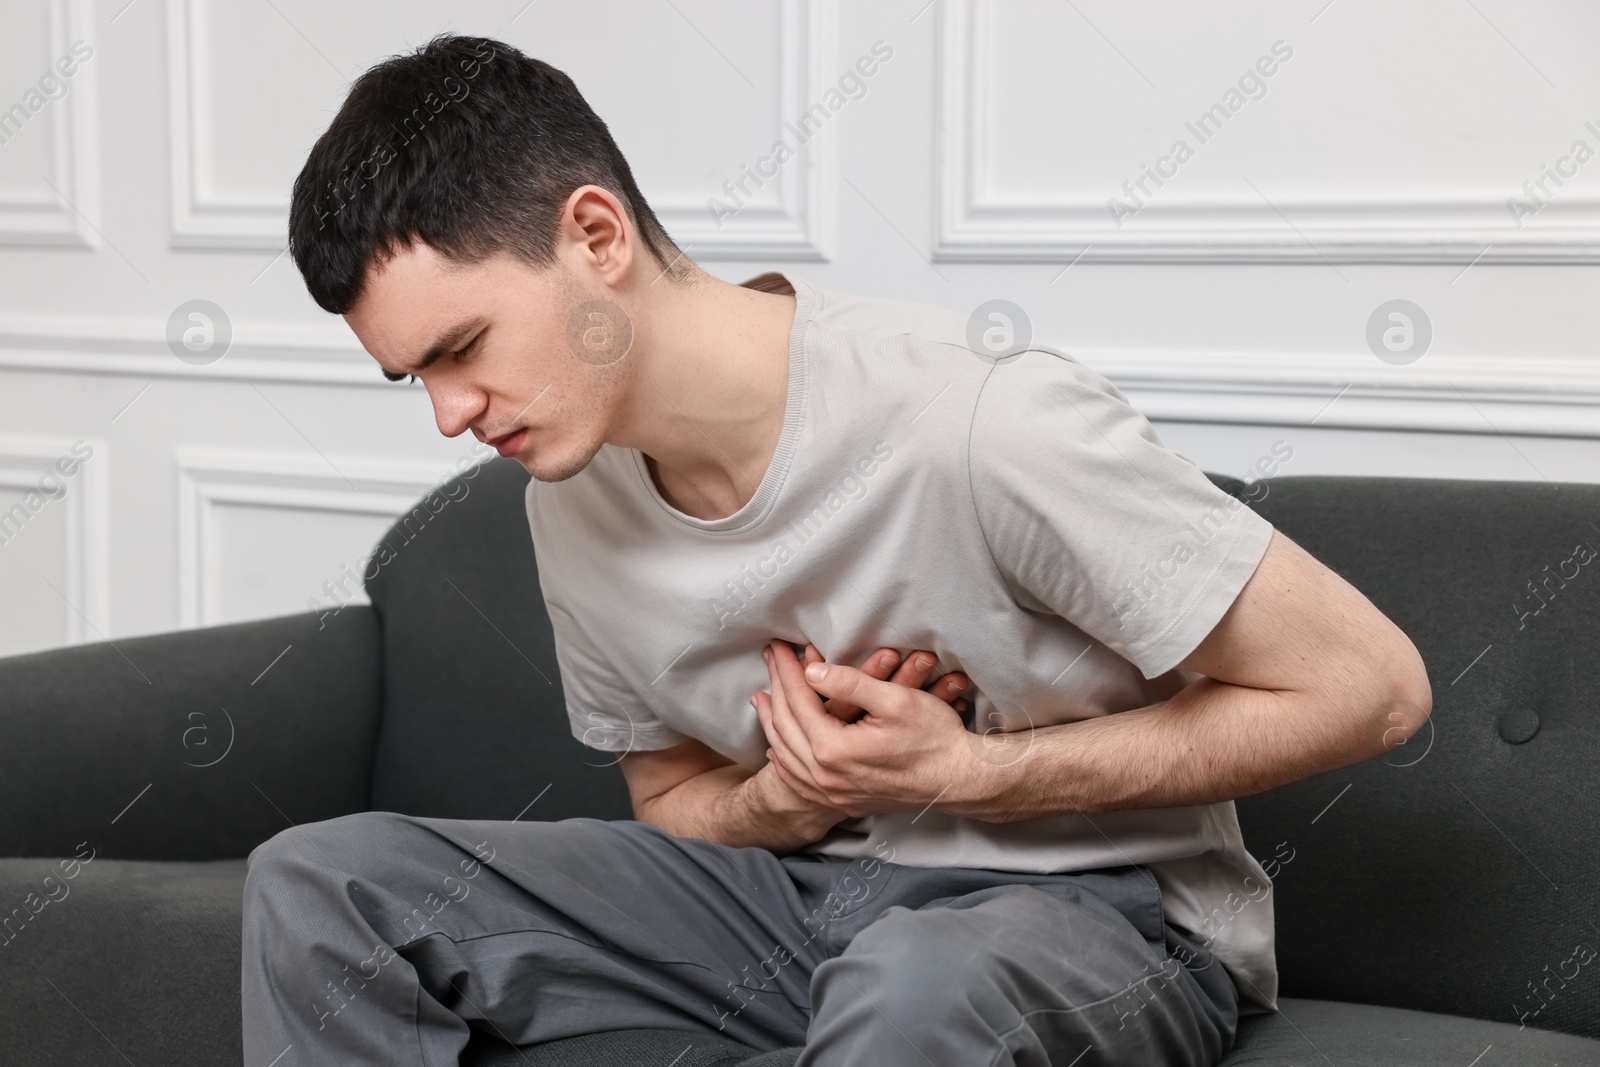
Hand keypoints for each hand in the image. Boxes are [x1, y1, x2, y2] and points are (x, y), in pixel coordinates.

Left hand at [753, 640, 976, 818]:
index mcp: (833, 749)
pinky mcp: (845, 802)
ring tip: (761, 699)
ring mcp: (834, 794)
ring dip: (771, 724)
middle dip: (774, 689)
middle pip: (785, 727)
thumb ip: (850, 683)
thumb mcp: (895, 700)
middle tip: (768, 661)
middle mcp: (826, 777)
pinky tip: (778, 749)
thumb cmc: (934, 738)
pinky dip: (784, 760)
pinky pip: (800, 781)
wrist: (960, 780)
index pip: (798, 701)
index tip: (777, 646)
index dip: (787, 670)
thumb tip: (812, 670)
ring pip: (786, 756)